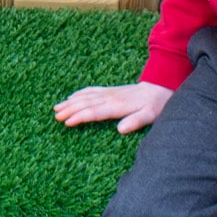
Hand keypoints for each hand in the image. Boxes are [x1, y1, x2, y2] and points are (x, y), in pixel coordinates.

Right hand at [55, 81, 173, 133]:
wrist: (160, 86)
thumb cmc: (156, 105)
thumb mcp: (150, 116)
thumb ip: (135, 122)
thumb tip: (120, 130)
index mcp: (117, 106)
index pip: (94, 112)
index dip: (80, 117)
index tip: (67, 122)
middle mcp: (110, 98)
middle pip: (85, 104)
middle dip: (69, 110)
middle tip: (55, 117)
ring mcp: (109, 93)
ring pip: (85, 96)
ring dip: (70, 102)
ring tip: (56, 108)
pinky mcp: (110, 91)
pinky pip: (91, 91)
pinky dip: (79, 94)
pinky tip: (72, 96)